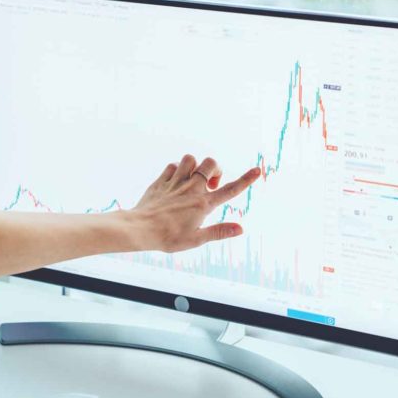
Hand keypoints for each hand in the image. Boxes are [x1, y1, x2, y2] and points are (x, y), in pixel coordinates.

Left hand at [130, 154, 260, 251]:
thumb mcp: (196, 239)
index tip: (257, 170)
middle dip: (215, 168)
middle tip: (210, 184)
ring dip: (195, 166)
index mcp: (203, 204)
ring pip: (190, 159)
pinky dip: (176, 170)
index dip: (246, 180)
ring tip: (192, 180)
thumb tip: (240, 229)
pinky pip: (172, 166)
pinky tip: (175, 182)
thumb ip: (219, 232)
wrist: (140, 229)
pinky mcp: (161, 181)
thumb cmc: (168, 237)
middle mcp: (191, 189)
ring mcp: (176, 182)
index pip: (230, 190)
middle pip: (211, 163)